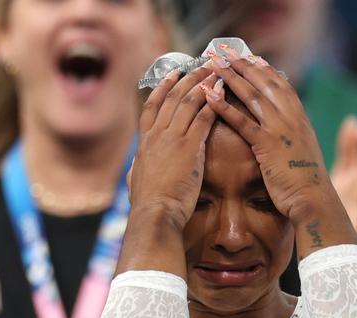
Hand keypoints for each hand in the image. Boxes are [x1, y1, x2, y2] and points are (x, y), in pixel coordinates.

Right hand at [129, 63, 218, 227]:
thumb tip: (136, 165)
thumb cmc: (147, 203)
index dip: (163, 88)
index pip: (152, 106)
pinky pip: (202, 118)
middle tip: (202, 66)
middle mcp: (156, 135)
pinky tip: (221, 92)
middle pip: (172, 98)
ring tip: (215, 72)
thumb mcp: (135, 179)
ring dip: (202, 84)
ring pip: (187, 102)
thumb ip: (137, 167)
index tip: (173, 74)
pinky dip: (212, 102)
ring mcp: (172, 139)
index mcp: (144, 142)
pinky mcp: (189, 147)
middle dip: (188, 79)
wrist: (155, 212)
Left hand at [202, 44, 336, 223]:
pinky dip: (224, 107)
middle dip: (244, 66)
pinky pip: (242, 121)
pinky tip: (210, 96)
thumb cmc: (306, 181)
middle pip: (264, 83)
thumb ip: (293, 135)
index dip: (264, 70)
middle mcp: (291, 117)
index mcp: (300, 117)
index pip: (281, 84)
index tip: (251, 57)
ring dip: (231, 78)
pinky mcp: (267, 145)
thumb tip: (284, 131)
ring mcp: (280, 129)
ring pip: (252, 96)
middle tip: (226, 53)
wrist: (314, 199)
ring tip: (214, 65)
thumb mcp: (302, 151)